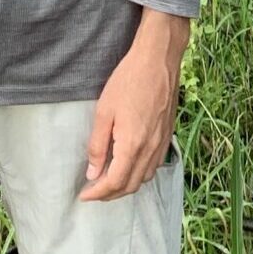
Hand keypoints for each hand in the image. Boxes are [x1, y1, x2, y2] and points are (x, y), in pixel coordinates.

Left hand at [79, 8, 190, 201]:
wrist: (159, 58)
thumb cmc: (129, 80)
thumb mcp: (104, 111)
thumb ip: (97, 145)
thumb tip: (93, 172)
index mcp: (132, 144)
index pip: (115, 182)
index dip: (97, 194)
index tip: (84, 194)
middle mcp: (151, 148)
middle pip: (131, 185)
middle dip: (111, 194)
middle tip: (93, 190)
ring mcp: (162, 141)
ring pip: (146, 177)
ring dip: (127, 185)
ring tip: (109, 179)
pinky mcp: (168, 133)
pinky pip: (156, 164)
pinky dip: (141, 172)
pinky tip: (130, 163)